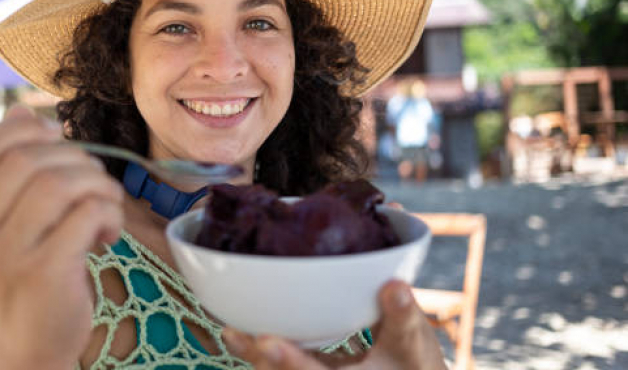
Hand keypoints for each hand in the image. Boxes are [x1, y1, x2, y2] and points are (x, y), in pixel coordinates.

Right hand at [0, 106, 124, 368]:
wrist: (26, 347)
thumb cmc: (25, 276)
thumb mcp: (4, 225)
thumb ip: (9, 171)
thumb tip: (21, 110)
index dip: (28, 130)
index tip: (58, 143)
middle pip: (31, 158)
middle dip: (78, 160)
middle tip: (94, 186)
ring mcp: (6, 252)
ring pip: (59, 182)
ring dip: (98, 185)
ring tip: (105, 208)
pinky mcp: (42, 272)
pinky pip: (87, 214)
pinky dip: (109, 214)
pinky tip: (107, 235)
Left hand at [222, 280, 445, 369]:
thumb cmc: (415, 368)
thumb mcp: (414, 345)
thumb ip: (403, 316)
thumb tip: (393, 284)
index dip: (289, 361)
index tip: (265, 341)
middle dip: (256, 357)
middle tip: (230, 332)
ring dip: (252, 354)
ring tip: (229, 330)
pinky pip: (278, 366)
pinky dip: (260, 350)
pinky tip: (243, 327)